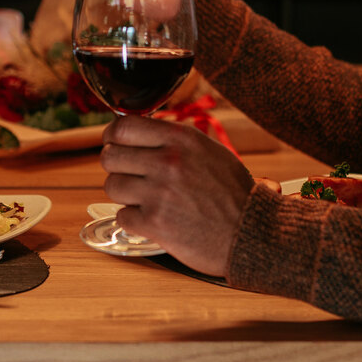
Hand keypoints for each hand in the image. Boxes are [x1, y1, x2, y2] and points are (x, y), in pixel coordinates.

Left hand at [99, 115, 253, 275]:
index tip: (115, 145)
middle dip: (117, 168)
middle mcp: (168, 162)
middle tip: (132, 176)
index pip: (122, 127)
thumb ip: (174, 141)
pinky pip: (122, 216)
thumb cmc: (234, 194)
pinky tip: (155, 220)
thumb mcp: (209, 152)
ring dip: (125, 195)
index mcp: (181, 139)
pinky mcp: (155, 223)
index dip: (112, 137)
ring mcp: (159, 193)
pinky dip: (134, 220)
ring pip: (112, 186)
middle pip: (110, 156)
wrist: (251, 234)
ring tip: (148, 200)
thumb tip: (138, 135)